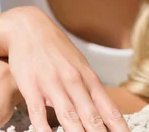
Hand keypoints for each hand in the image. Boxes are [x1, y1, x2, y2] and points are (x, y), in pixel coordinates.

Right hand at [0, 7, 128, 131]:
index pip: (108, 107)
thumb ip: (89, 91)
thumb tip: (105, 114)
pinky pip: (38, 112)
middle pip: (91, 115)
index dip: (119, 126)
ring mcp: (53, 84)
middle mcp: (74, 81)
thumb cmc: (57, 50)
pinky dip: (44, 129)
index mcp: (88, 78)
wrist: (29, 27)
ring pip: (69, 115)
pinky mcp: (31, 86)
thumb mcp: (78, 66)